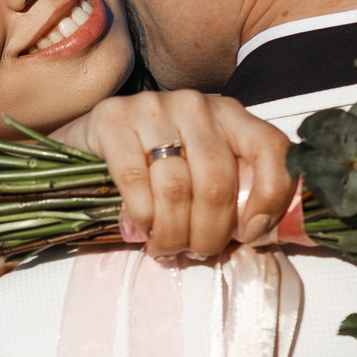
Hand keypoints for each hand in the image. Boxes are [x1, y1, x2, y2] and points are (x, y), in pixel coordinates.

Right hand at [52, 91, 296, 257]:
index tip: (250, 234)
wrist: (87, 144)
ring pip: (177, 187)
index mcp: (229, 114)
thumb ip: (232, 192)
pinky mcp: (112, 119)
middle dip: (209, 232)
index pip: (270, 148)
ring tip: (167, 248)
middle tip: (197, 252)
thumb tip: (257, 235)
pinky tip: (144, 229)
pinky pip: (135, 180)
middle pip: (217, 181)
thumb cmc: (153, 168)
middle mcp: (195, 104)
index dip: (270, 197)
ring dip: (174, 233)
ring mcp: (152, 107)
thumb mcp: (201, 172)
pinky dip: (144, 216)